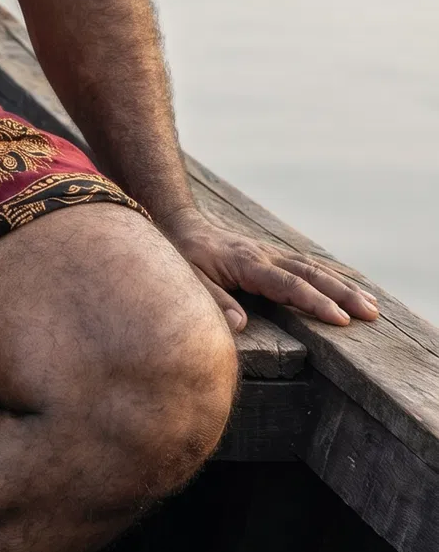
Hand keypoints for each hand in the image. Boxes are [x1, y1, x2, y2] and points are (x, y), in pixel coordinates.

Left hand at [162, 208, 379, 331]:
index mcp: (246, 263)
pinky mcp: (271, 255)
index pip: (288, 285)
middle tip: (371, 314)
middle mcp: (264, 256)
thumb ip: (213, 300)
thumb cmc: (181, 256)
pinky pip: (307, 265)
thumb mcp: (187, 279)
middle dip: (343, 295)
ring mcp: (270, 253)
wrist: (179, 225)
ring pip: (314, 268)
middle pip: (311, 275)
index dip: (315, 303)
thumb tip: (240, 325)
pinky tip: (348, 286)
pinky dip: (331, 275)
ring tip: (372, 306)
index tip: (340, 320)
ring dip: (344, 286)